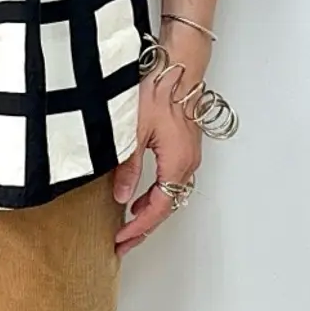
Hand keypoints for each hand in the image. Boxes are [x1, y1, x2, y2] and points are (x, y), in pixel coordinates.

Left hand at [113, 30, 207, 254]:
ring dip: (150, 212)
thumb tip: (123, 197)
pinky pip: (172, 182)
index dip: (139, 227)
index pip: (158, 208)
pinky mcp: (184, 149)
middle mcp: (187, 163)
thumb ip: (128, 168)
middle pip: (167, 207)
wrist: (176, 68)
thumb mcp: (134, 132)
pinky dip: (156, 196)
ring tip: (128, 226)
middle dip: (144, 228)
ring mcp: (188, 156)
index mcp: (177, 163)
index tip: (121, 239)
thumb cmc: (160, 91)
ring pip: (171, 195)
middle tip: (122, 242)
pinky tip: (140, 198)